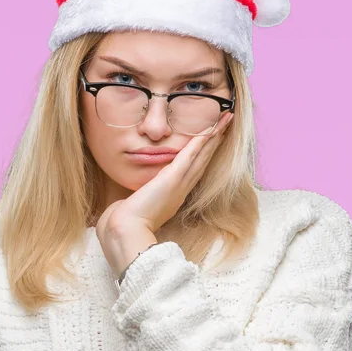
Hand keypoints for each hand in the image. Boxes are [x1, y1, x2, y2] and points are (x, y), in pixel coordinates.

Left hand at [96, 110, 233, 277]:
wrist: (125, 230)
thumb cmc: (126, 222)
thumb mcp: (135, 206)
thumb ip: (138, 199)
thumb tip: (130, 197)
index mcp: (174, 195)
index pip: (193, 169)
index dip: (204, 154)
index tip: (212, 140)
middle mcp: (181, 188)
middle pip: (203, 159)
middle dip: (216, 140)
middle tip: (226, 123)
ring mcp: (179, 183)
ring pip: (202, 155)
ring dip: (214, 136)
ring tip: (225, 120)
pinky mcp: (172, 178)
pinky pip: (190, 156)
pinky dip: (201, 142)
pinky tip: (209, 130)